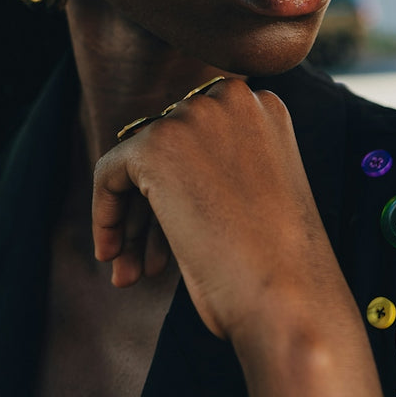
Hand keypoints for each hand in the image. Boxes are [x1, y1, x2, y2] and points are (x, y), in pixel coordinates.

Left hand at [91, 80, 344, 341]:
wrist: (289, 297)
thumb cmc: (282, 266)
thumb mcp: (259, 197)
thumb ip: (220, 168)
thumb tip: (165, 174)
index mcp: (265, 108)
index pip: (201, 138)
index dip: (185, 188)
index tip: (175, 236)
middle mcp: (233, 99)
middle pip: (168, 148)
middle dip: (153, 207)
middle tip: (146, 261)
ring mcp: (196, 116)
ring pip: (138, 164)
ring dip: (132, 220)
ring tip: (128, 271)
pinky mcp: (157, 144)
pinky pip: (110, 172)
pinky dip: (105, 212)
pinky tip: (112, 253)